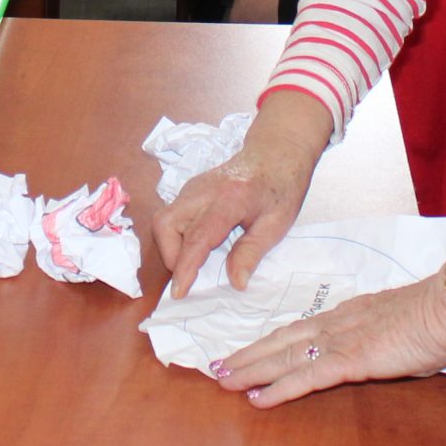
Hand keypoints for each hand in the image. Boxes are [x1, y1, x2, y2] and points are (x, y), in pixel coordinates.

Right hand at [152, 92, 334, 298]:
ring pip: (163, 220)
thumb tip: (236, 284)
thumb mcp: (276, 224)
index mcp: (229, 199)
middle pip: (165, 224)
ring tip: (193, 264)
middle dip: (170, 256)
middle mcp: (202, 191)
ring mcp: (192, 188)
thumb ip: (252, 253)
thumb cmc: (281, 188)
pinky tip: (196, 248)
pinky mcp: (189, 190)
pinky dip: (176, 237)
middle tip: (190, 276)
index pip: (197, 236)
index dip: (185, 267)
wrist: (276, 152)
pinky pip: (172, 216)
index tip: (179, 293)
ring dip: (171, 247)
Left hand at [213, 265, 445, 407]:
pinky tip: (257, 398)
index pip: (300, 329)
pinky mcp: (349, 360)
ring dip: (249, 370)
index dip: (271, 341)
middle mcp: (336, 323)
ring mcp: (340, 341)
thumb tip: (381, 350)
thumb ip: (383, 339)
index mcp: (349, 314)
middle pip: (281, 339)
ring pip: (283, 356)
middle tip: (217, 366)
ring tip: (222, 381)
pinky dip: (277, 389)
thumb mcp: (401, 327)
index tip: (249, 349)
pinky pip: (305, 377)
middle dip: (247, 354)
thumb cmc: (436, 320)